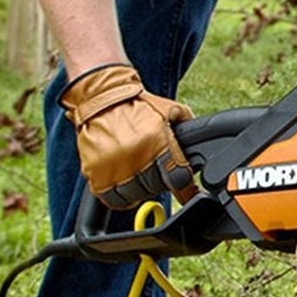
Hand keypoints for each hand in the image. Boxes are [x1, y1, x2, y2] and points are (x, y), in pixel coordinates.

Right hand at [60, 64, 194, 209]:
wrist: (102, 97)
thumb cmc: (137, 104)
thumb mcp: (170, 109)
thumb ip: (187, 127)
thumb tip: (200, 146)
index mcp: (156, 141)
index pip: (178, 179)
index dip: (186, 189)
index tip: (187, 192)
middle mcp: (135, 157)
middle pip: (156, 188)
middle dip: (160, 182)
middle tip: (156, 170)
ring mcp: (114, 167)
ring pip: (135, 196)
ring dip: (140, 189)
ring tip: (139, 174)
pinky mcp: (96, 174)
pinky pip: (113, 198)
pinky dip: (121, 196)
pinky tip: (124, 183)